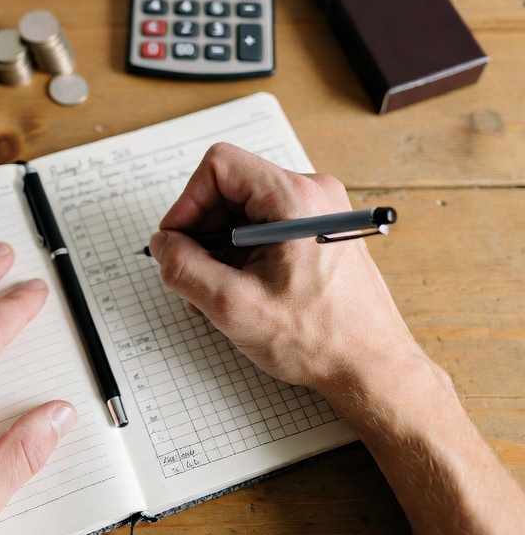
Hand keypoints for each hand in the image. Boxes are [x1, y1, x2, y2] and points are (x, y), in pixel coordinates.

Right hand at [148, 143, 422, 401]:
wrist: (371, 368)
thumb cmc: (320, 339)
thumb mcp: (232, 305)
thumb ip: (184, 268)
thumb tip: (162, 244)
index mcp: (296, 199)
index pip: (220, 166)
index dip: (188, 202)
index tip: (177, 241)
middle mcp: (313, 194)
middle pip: (231, 187)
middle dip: (203, 230)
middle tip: (194, 275)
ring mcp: (320, 211)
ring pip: (246, 209)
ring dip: (221, 246)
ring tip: (218, 292)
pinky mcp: (320, 230)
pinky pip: (266, 225)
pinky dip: (244, 253)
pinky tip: (242, 290)